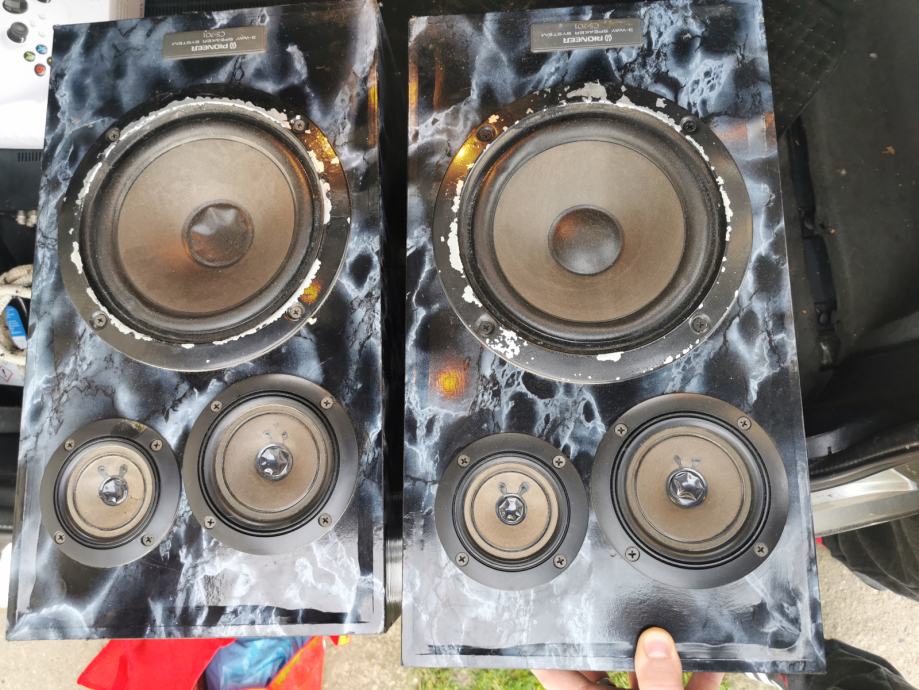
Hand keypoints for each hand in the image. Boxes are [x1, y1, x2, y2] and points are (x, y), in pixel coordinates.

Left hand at [533, 627, 723, 688]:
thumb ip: (657, 681)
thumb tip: (655, 640)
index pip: (555, 670)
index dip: (548, 641)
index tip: (548, 608)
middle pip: (602, 664)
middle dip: (614, 637)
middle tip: (617, 602)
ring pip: (644, 676)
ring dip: (660, 655)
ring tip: (667, 624)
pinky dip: (696, 678)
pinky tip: (714, 662)